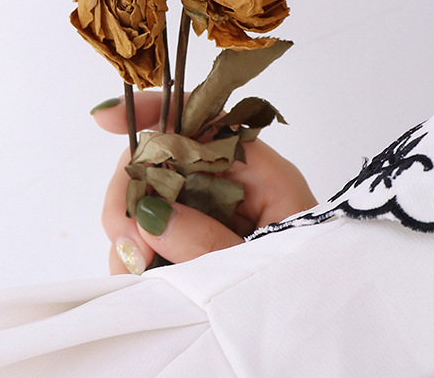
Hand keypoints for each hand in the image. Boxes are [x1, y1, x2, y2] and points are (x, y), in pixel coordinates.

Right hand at [93, 91, 316, 274]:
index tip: (106, 119)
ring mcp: (207, 209)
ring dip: (128, 231)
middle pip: (161, 157)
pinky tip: (136, 278)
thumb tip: (152, 215)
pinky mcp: (193, 238)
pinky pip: (151, 232)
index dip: (154, 110)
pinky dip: (135, 254)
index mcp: (259, 171)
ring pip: (148, 196)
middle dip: (131, 194)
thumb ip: (207, 242)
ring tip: (133, 271)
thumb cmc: (308, 287)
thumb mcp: (263, 263)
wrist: (327, 322)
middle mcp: (229, 182)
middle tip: (127, 244)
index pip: (202, 118)